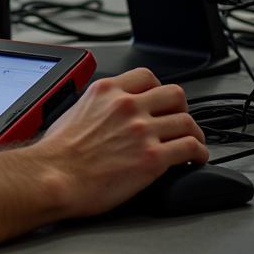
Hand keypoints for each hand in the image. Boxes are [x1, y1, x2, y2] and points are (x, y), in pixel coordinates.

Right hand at [33, 67, 207, 218]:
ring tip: (194, 143)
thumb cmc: (57, 154)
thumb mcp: (73, 112)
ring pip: (187, 121)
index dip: (158, 90)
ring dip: (194, 133)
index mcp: (106, 91)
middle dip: (180, 109)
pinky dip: (199, 153)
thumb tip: (104, 115)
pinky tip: (196, 159)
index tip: (160, 102)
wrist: (54, 177)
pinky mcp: (152, 158)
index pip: (146, 76)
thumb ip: (96, 106)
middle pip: (174, 94)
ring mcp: (142, 130)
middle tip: (178, 121)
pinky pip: (190, 147)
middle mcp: (127, 106)